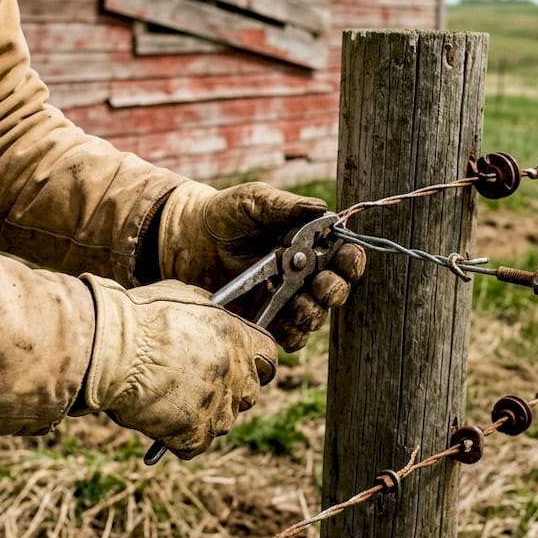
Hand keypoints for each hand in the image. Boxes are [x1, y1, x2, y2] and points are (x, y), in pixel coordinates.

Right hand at [75, 276, 275, 459]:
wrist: (111, 350)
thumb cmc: (139, 317)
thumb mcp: (182, 296)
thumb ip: (208, 310)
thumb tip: (213, 313)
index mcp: (237, 339)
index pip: (270, 355)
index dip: (257, 361)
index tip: (245, 365)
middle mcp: (235, 375)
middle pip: (251, 393)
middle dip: (232, 390)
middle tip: (202, 385)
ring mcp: (216, 408)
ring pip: (224, 422)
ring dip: (205, 415)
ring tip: (172, 401)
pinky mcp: (193, 436)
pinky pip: (197, 445)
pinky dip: (182, 438)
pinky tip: (162, 421)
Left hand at [157, 182, 366, 350]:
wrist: (186, 239)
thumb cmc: (225, 214)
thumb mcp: (254, 200)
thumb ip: (285, 206)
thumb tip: (322, 209)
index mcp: (309, 244)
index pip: (344, 255)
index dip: (351, 260)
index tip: (343, 258)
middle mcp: (304, 273)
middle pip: (335, 290)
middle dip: (334, 289)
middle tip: (320, 284)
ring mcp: (286, 299)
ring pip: (315, 316)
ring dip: (313, 313)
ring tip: (298, 305)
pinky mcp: (265, 320)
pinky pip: (289, 336)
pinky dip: (291, 334)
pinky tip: (281, 324)